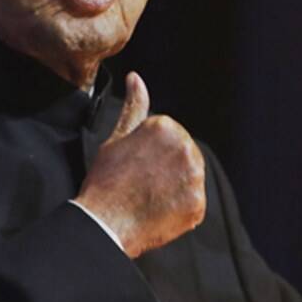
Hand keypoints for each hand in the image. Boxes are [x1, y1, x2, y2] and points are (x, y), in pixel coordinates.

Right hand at [74, 72, 205, 257]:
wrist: (104, 223)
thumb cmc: (106, 180)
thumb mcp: (117, 138)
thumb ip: (135, 106)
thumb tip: (136, 78)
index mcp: (167, 127)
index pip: (169, 135)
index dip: (150, 152)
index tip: (136, 164)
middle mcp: (186, 148)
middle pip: (183, 154)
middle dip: (167, 166)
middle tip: (141, 182)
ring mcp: (194, 178)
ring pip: (190, 176)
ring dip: (175, 185)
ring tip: (149, 195)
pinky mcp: (198, 204)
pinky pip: (193, 202)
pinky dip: (179, 208)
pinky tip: (158, 210)